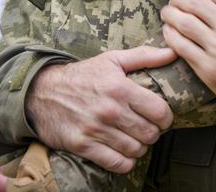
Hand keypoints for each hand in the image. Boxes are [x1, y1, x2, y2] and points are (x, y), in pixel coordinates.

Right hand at [26, 46, 176, 172]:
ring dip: (139, 147)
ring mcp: (95, 130)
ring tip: (135, 139)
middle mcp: (109, 110)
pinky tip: (123, 153)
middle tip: (147, 128)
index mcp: (120, 87)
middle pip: (149, 133)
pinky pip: (116, 163)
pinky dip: (125, 162)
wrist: (42, 92)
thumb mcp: (113, 59)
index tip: (161, 117)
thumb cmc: (83, 75)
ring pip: (135, 150)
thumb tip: (173, 53)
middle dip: (153, 133)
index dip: (166, 117)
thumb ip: (145, 56)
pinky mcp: (82, 145)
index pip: (159, 111)